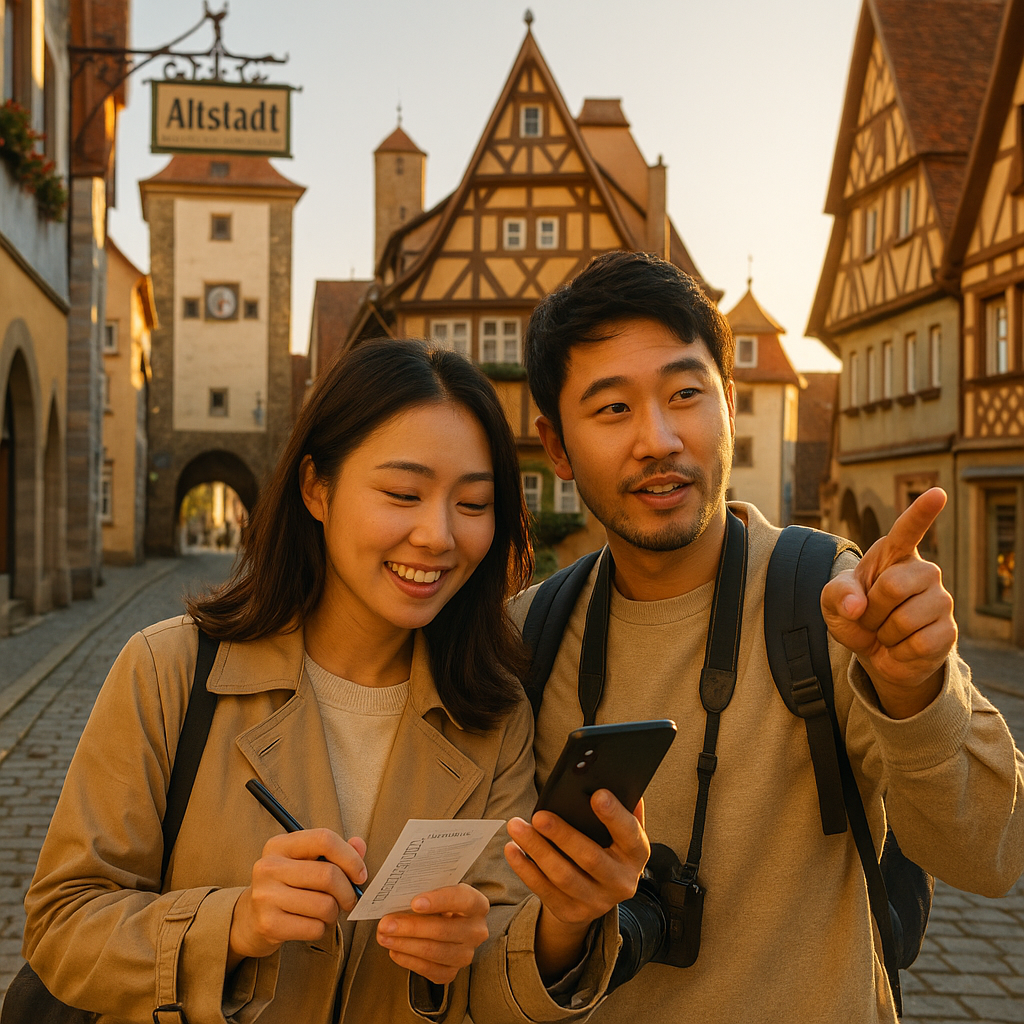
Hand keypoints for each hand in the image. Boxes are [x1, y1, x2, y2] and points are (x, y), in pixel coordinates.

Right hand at [228, 829, 366, 970]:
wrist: (249, 919)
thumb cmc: (287, 886)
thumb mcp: (305, 862)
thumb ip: (335, 851)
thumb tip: (359, 844)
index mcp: (281, 845)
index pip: (324, 839)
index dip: (350, 858)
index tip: (360, 874)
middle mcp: (269, 866)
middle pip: (329, 875)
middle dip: (347, 892)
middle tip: (348, 900)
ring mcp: (266, 896)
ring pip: (325, 905)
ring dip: (334, 913)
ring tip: (325, 912)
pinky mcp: (268, 924)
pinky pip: (314, 928)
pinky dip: (321, 929)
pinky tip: (310, 924)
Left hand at [376, 883, 489, 984]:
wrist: (451, 923)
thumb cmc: (441, 902)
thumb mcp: (440, 890)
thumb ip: (426, 890)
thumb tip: (397, 896)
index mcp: (477, 904)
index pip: (461, 899)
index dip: (438, 901)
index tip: (415, 902)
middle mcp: (476, 931)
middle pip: (443, 930)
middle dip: (411, 927)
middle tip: (386, 923)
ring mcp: (466, 954)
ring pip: (434, 952)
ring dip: (405, 945)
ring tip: (384, 937)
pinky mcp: (452, 972)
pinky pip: (429, 970)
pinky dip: (409, 961)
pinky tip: (394, 951)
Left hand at [504, 791, 648, 979]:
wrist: (599, 895)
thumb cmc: (609, 848)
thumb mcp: (621, 833)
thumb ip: (622, 809)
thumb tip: (614, 779)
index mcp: (636, 855)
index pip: (630, 834)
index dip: (614, 815)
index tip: (596, 794)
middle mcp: (621, 882)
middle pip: (590, 858)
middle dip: (562, 835)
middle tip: (539, 815)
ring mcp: (597, 901)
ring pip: (563, 876)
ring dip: (537, 850)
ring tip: (516, 827)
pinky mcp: (571, 912)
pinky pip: (544, 890)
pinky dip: (525, 869)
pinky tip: (512, 849)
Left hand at [821, 487, 955, 718]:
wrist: (875, 652)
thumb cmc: (856, 614)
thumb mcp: (833, 602)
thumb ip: (836, 595)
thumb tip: (857, 605)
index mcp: (894, 555)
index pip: (908, 530)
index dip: (922, 512)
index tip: (937, 493)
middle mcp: (923, 571)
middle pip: (892, 586)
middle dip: (870, 610)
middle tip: (870, 616)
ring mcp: (940, 600)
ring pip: (904, 620)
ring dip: (883, 633)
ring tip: (886, 631)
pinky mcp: (949, 631)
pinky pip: (916, 644)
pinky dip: (898, 651)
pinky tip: (902, 646)